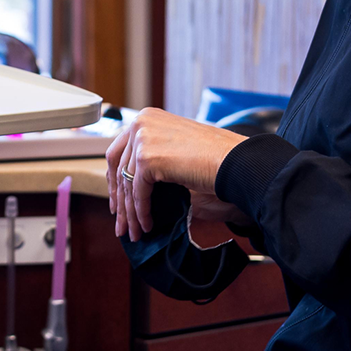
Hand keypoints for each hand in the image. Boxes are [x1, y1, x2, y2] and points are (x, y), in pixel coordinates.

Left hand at [104, 108, 245, 240]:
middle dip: (119, 199)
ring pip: (126, 183)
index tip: (117, 200)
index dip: (115, 179)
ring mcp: (142, 138)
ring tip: (135, 232)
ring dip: (130, 212)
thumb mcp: (175, 150)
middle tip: (122, 222)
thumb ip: (153, 159)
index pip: (119, 151)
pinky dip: (141, 211)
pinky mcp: (147, 157)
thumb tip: (133, 189)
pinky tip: (147, 224)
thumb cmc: (214, 158)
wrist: (235, 161)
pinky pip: (137, 192)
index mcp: (146, 118)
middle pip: (117, 167)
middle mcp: (140, 123)